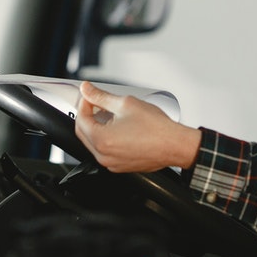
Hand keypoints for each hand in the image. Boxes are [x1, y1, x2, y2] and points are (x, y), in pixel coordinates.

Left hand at [74, 80, 200, 173]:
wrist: (175, 145)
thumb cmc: (156, 128)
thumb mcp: (125, 104)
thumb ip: (101, 96)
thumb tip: (87, 90)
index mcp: (102, 141)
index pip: (80, 120)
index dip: (83, 104)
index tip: (89, 96)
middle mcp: (104, 156)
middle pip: (83, 133)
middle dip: (87, 116)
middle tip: (95, 103)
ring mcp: (112, 164)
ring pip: (93, 143)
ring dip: (96, 127)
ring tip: (108, 114)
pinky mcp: (120, 167)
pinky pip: (105, 151)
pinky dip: (105, 139)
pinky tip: (117, 127)